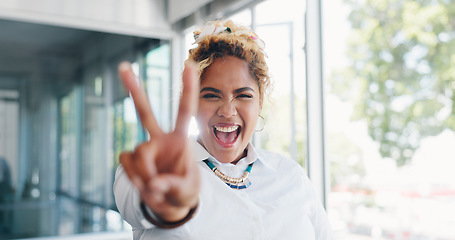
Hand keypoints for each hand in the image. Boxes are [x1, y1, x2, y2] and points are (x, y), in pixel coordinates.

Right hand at [118, 61, 199, 221]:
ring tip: (156, 188)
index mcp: (180, 140)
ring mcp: (145, 148)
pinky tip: (144, 184)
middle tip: (123, 66)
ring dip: (145, 173)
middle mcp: (160, 139)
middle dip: (134, 90)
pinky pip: (126, 161)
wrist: (170, 205)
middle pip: (145, 112)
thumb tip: (153, 184)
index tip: (188, 66)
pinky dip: (134, 176)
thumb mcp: (186, 191)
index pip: (185, 111)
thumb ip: (171, 186)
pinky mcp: (132, 159)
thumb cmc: (184, 192)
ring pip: (138, 152)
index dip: (187, 90)